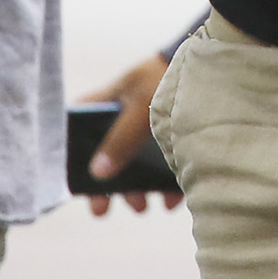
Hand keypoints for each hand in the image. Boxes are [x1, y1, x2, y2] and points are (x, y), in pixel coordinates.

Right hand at [79, 50, 182, 215]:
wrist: (208, 67)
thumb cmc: (163, 79)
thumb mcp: (139, 108)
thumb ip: (120, 139)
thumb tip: (98, 173)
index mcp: (103, 104)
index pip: (73, 129)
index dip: (69, 156)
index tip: (72, 183)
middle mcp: (119, 120)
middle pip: (103, 158)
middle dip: (105, 187)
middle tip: (102, 210)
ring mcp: (143, 131)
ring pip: (133, 168)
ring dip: (135, 191)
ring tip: (142, 206)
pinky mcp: (168, 141)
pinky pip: (161, 169)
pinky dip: (164, 187)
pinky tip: (170, 200)